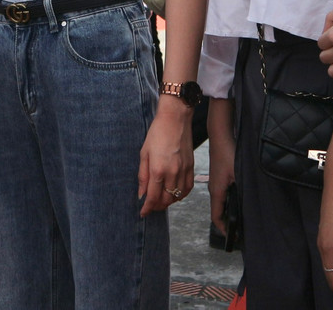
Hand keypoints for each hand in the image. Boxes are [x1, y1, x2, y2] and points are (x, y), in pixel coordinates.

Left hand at [138, 101, 192, 215]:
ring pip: (177, 196)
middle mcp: (172, 173)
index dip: (147, 208)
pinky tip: (175, 193)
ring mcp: (183, 171)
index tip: (143, 213)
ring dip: (168, 202)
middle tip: (151, 206)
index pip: (153, 197)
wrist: (175, 119)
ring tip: (161, 200)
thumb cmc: (157, 133)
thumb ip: (142, 176)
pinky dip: (181, 195)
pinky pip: (188, 188)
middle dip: (157, 206)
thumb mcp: (144, 153)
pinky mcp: (191, 167)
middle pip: (166, 200)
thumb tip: (141, 194)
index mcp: (158, 169)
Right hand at [206, 98, 234, 233]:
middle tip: (241, 230)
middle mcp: (214, 189)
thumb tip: (249, 205)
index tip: (232, 238)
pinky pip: (222, 194)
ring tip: (241, 217)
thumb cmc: (229, 154)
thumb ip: (242, 190)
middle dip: (228, 222)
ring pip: (221, 202)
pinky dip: (229, 201)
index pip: (216, 217)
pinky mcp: (219, 176)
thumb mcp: (239, 174)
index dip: (223, 229)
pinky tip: (239, 199)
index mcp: (217, 191)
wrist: (220, 135)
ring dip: (229, 211)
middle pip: (219, 211)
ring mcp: (215, 182)